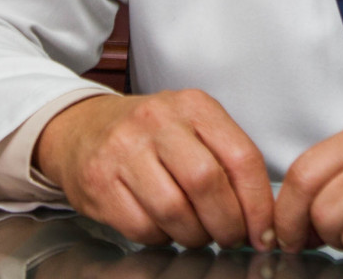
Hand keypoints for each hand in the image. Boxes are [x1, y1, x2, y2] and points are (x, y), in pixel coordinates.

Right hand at [35, 90, 276, 250]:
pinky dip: (160, 238)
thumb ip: (227, 161)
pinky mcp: (99, 181)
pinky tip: (163, 228)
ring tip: (196, 234)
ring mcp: (124, 150)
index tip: (262, 231)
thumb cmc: (148, 135)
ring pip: (174, 210)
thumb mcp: (191, 127)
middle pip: (207, 182)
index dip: (257, 203)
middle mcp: (157, 121)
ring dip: (194, 236)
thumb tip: (261, 218)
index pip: (241, 156)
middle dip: (226, 223)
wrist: (80, 129)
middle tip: (229, 237)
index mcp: (192, 106)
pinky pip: (142, 226)